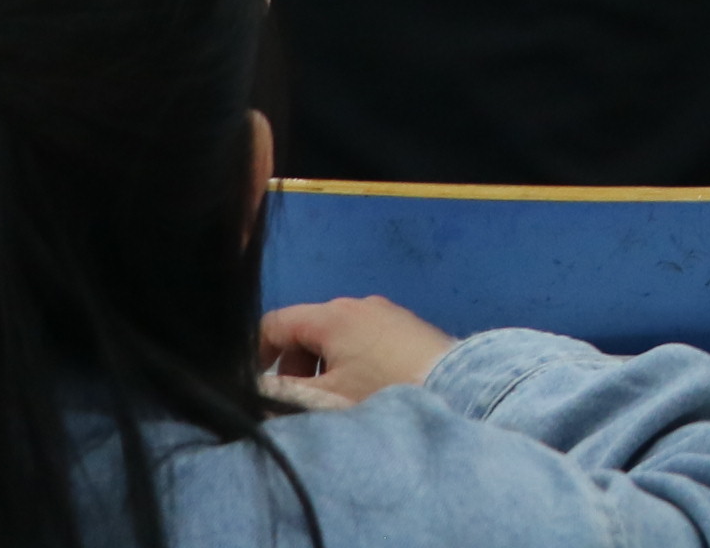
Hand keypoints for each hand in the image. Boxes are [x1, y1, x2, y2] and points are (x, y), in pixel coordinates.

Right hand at [259, 296, 454, 404]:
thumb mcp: (326, 399)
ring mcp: (385, 313)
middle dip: (293, 367)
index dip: (256, 354)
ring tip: (333, 404)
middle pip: (306, 330)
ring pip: (334, 337)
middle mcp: (357, 304)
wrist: (458, 387)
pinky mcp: (406, 327)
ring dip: (321, 368)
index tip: (253, 386)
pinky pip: (361, 340)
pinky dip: (349, 363)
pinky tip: (363, 393)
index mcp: (332, 315)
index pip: (275, 323)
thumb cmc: (383, 391)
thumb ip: (281, 394)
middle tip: (298, 404)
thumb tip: (251, 390)